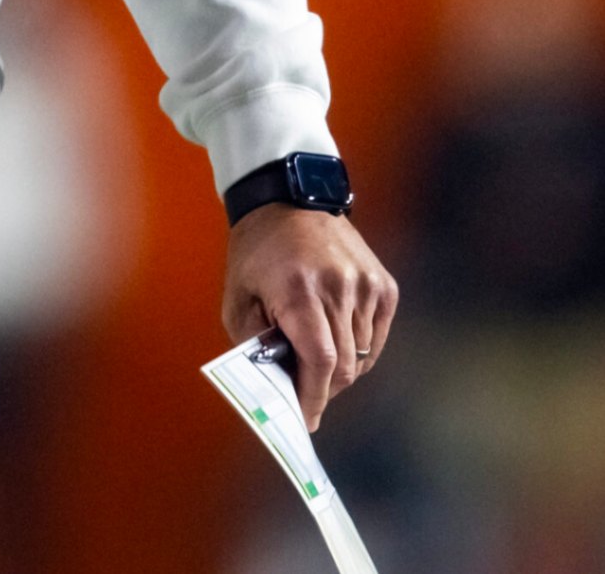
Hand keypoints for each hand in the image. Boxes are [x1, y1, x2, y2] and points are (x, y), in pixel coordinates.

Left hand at [222, 205, 398, 431]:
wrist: (287, 199)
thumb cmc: (256, 252)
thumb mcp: (237, 297)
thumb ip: (255, 346)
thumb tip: (280, 388)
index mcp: (299, 290)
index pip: (319, 363)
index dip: (314, 398)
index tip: (305, 421)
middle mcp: (338, 287)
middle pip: (344, 366)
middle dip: (323, 389)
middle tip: (305, 391)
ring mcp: (366, 284)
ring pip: (361, 355)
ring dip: (339, 368)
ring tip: (314, 354)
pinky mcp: (383, 284)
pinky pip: (376, 336)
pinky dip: (358, 348)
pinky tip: (336, 336)